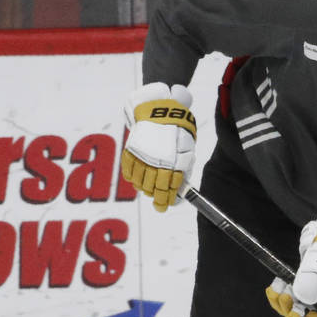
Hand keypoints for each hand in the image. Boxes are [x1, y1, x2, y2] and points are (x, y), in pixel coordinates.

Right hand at [121, 82, 195, 211]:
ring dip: (145, 189)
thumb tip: (181, 188)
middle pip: (153, 187)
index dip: (167, 199)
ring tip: (149, 191)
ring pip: (140, 181)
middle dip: (157, 198)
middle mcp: (156, 160)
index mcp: (173, 161)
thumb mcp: (187, 150)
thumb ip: (183, 169)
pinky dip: (132, 178)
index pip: (169, 187)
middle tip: (159, 204)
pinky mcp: (131, 150)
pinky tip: (137, 182)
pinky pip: (128, 170)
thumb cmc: (178, 131)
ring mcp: (142, 156)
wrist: (160, 110)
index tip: (165, 206)